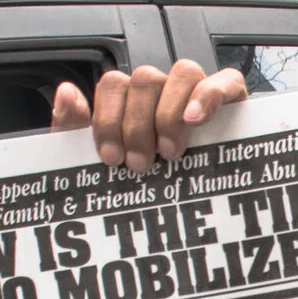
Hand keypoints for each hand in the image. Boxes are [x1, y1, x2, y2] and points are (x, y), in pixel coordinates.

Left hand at [50, 61, 247, 173]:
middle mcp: (162, 92)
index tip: (112, 156)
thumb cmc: (138, 186)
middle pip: (146, 78)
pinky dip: (209, 95)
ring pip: (183, 72)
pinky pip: (227, 81)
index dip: (109, 118)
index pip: (114, 84)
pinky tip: (195, 119)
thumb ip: (73, 129)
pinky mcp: (230, 101)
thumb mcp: (96, 164)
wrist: (184, 226)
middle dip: (138, 124)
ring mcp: (196, 93)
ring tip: (169, 151)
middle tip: (141, 163)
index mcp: (130, 102)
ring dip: (171, 113)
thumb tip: (67, 92)